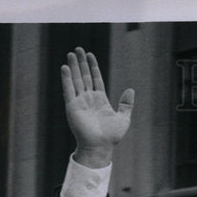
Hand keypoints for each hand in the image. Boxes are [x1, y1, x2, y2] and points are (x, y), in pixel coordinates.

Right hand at [60, 48, 133, 167]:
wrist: (101, 147)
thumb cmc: (112, 136)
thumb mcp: (123, 118)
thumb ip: (126, 104)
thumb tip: (131, 90)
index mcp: (100, 99)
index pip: (95, 79)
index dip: (93, 67)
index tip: (90, 55)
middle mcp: (89, 98)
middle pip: (84, 76)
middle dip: (81, 63)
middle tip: (78, 49)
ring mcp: (80, 102)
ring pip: (76, 80)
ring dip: (73, 67)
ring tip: (71, 54)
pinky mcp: (72, 106)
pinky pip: (69, 90)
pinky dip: (66, 79)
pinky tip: (65, 67)